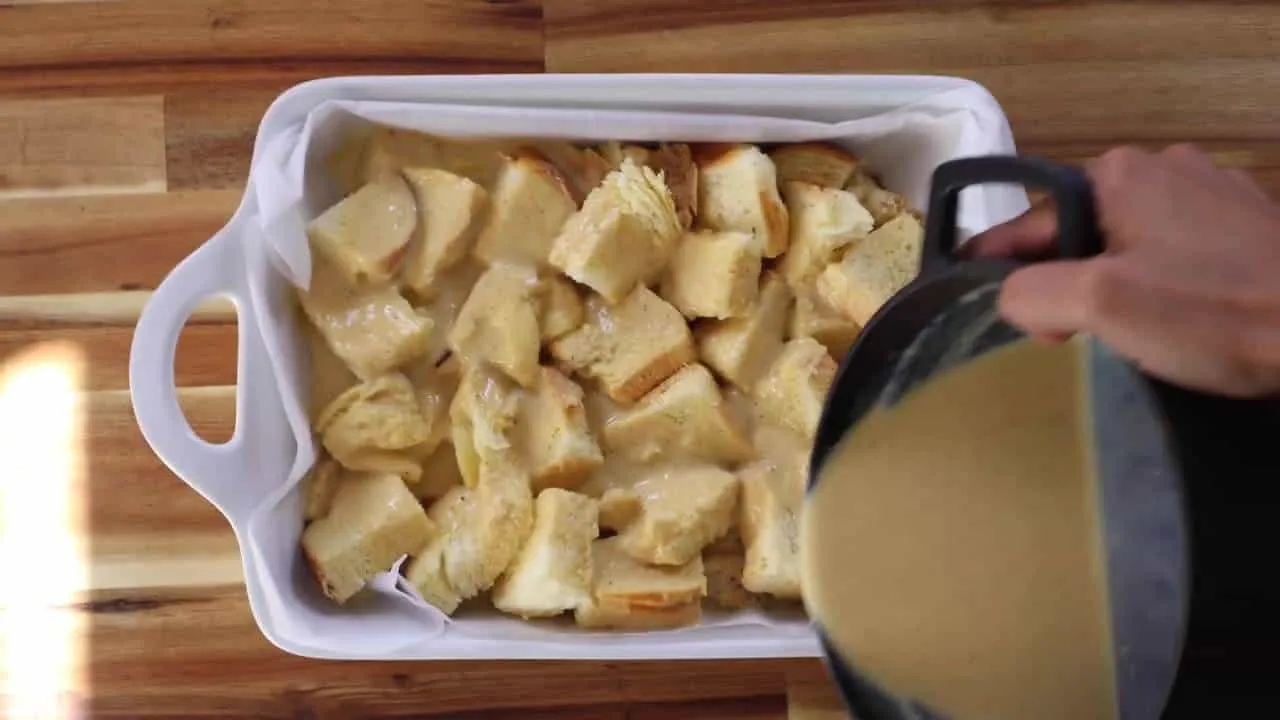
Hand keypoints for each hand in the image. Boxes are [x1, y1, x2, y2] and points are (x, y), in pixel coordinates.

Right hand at [967, 145, 1279, 396]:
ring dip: (1114, 287)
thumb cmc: (1212, 312)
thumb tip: (1010, 297)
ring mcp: (1213, 193)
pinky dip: (1162, 286)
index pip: (1031, 224)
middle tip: (1068, 341)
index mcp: (1118, 173)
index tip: (990, 314)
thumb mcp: (1100, 304)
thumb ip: (1030, 294)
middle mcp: (1163, 167)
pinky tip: (1176, 323)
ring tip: (1124, 338)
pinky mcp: (1250, 226)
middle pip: (1080, 232)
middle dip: (1065, 284)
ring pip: (1129, 244)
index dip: (1003, 271)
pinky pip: (1177, 253)